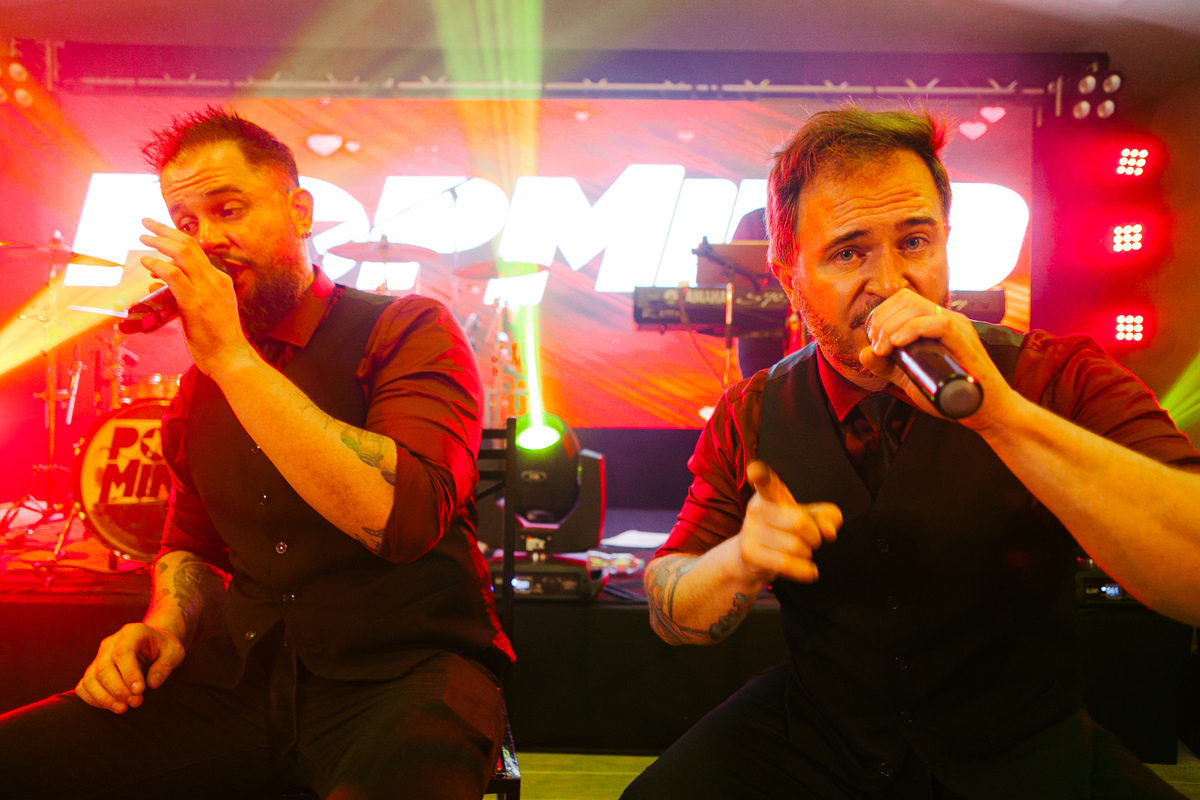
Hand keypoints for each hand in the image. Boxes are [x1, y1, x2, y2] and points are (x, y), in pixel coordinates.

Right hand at [74, 623, 184, 713]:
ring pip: (90, 678)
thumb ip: (165, 666)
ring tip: (124, 708)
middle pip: (103, 668)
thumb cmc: (164, 648)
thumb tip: (152, 684)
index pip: (122, 653)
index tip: (140, 691)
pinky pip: (84, 686)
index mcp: (132, 632)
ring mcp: (99, 656)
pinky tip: (112, 706)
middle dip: (118, 690)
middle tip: (136, 702)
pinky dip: (93, 699)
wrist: (153, 643)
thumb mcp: (174, 652)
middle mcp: (111, 643)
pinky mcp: (93, 670)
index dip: (129, 674)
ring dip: (105, 698)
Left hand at [138, 218, 253, 376]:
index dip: (175, 239)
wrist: (231, 357)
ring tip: (142, 237)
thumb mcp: (207, 310)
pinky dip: (158, 265)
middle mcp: (215, 279)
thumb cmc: (217, 339)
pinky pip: (173, 275)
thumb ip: (187, 294)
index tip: (159, 233)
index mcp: (220, 280)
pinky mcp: (194, 302)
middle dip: (165, 230)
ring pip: (182, 253)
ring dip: (159, 242)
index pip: (197, 251)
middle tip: (146, 222)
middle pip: (189, 245)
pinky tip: (146, 262)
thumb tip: (162, 284)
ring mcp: (206, 289)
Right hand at [736, 461, 841, 582]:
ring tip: (801, 553)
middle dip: (815, 537)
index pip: (766, 483)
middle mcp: (757, 509)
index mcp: (770, 494)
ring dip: (807, 554)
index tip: (754, 471)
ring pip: (796, 547)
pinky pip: (785, 563)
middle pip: (800, 523)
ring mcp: (750, 531)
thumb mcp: (808, 517)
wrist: (751, 556)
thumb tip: (829, 531)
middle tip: (813, 541)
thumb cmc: (784, 529)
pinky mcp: (749, 553)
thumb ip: (826, 517)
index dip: (760, 475)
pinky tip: (810, 571)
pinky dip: (804, 571)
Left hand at [858, 288, 1017, 429]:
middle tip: (878, 347)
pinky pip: (937, 323)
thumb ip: (885, 366)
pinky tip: (898, 344)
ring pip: (918, 307)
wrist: (980, 410)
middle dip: (882, 320)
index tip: (874, 341)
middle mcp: (944, 318)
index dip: (880, 315)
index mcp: (932, 322)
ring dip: (892, 326)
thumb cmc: (947, 393)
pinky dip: (912, 329)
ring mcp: (956, 326)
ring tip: (886, 349)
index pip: (902, 300)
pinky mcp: (964, 339)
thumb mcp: (907, 377)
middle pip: (906, 299)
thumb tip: (863, 353)